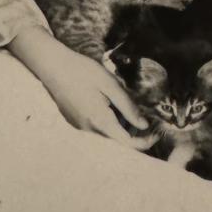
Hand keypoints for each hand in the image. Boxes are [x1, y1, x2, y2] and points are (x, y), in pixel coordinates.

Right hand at [9, 27, 156, 149]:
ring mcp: (80, 128)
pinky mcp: (75, 123)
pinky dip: (110, 123)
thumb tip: (143, 125)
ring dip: (123, 128)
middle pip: (118, 142)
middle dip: (136, 134)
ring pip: (108, 136)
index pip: (128, 144)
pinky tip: (112, 105)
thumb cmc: (83, 72)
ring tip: (130, 109)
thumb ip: (127, 106)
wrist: (53, 67)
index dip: (146, 141)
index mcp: (100, 121)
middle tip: (149, 118)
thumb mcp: (110, 84)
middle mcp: (89, 130)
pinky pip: (97, 129)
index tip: (158, 131)